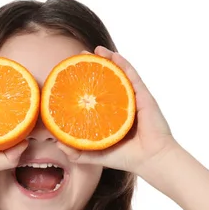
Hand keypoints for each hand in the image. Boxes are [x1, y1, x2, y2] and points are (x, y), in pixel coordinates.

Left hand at [56, 46, 178, 174]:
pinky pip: (132, 76)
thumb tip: (57, 143)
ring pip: (119, 73)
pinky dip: (123, 64)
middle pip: (106, 80)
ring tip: (96, 49)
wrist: (150, 159)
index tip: (69, 74)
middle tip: (79, 56)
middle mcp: (121, 103)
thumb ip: (78, 151)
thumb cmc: (126, 157)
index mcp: (111, 115)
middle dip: (93, 66)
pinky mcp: (143, 96)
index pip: (96, 94)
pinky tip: (113, 55)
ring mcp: (133, 98)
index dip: (84, 83)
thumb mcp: (96, 155)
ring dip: (108, 59)